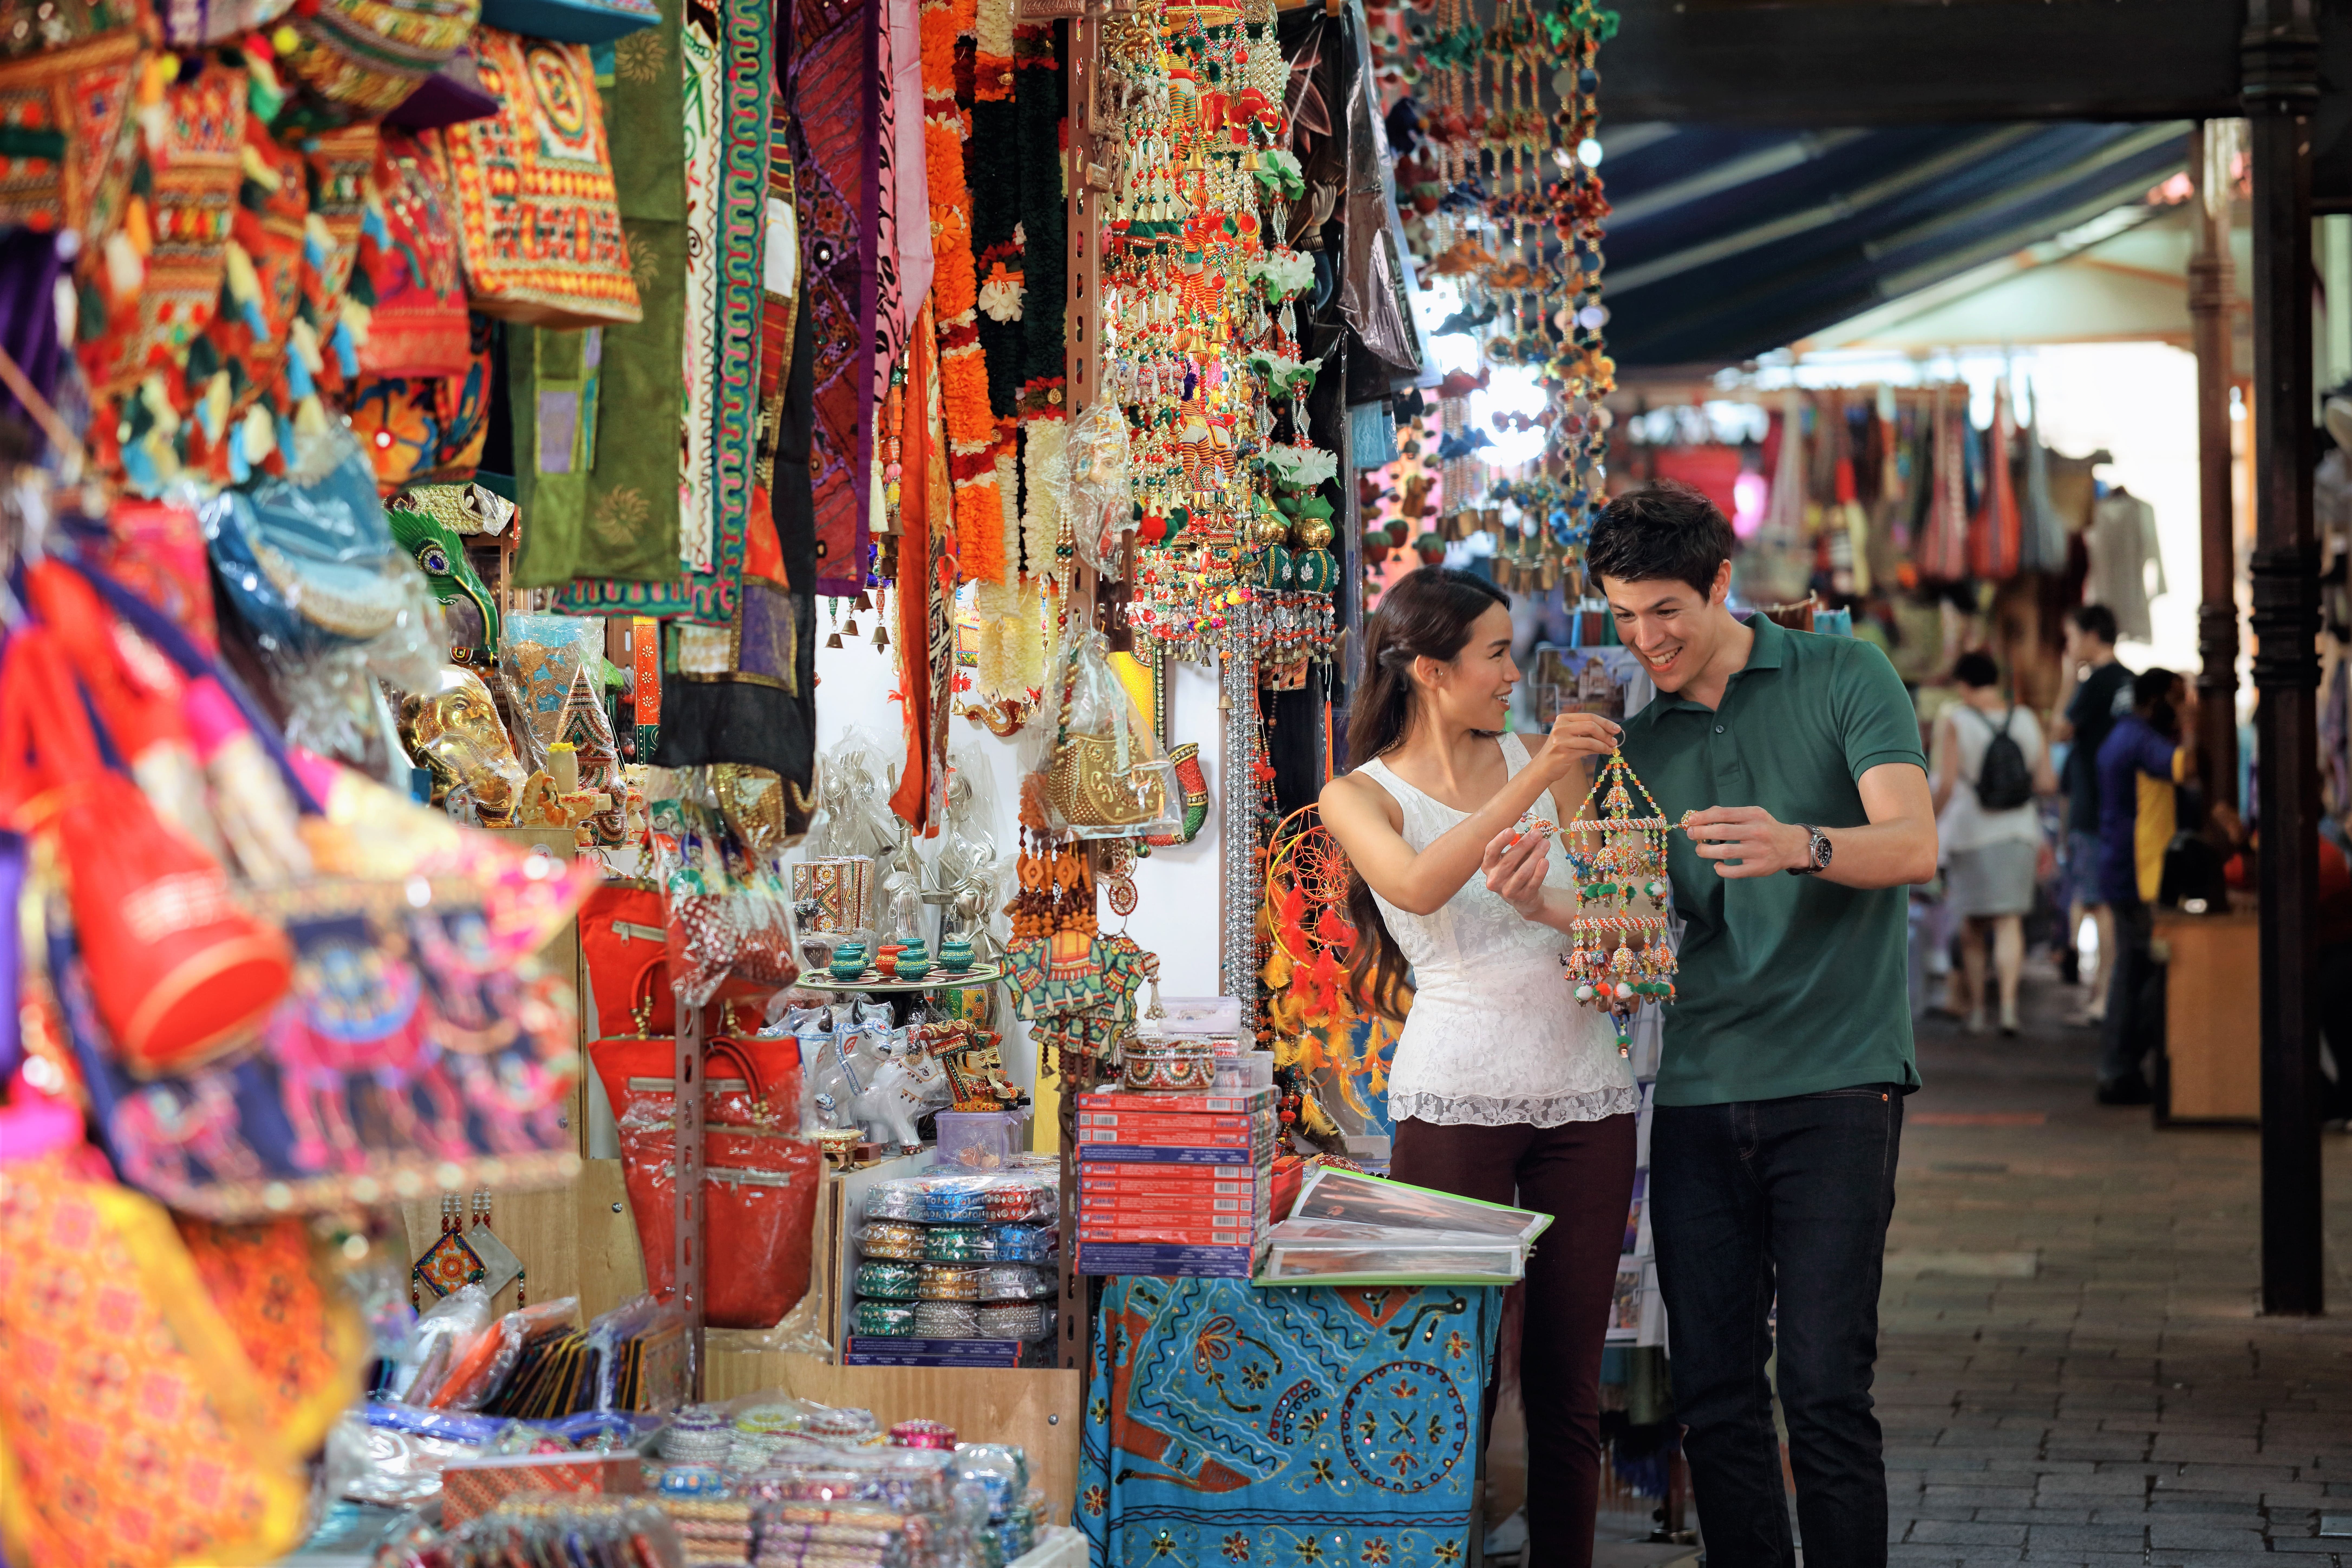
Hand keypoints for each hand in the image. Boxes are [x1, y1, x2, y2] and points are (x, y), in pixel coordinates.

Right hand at [1481, 822, 1550, 916]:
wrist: (1523, 895)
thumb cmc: (1516, 870)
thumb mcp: (1514, 857)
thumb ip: (1521, 845)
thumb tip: (1533, 834)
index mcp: (1488, 866)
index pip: (1490, 852)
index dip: (1500, 841)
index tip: (1511, 830)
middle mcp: (1494, 879)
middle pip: (1509, 861)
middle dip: (1524, 845)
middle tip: (1536, 834)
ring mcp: (1508, 891)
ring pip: (1522, 873)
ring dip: (1535, 856)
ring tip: (1545, 843)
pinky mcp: (1522, 897)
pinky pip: (1532, 883)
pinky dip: (1539, 872)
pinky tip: (1545, 861)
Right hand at [1535, 708, 1621, 781]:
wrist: (1542, 767)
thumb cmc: (1559, 751)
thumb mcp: (1570, 736)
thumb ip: (1586, 731)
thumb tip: (1610, 732)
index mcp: (1563, 719)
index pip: (1589, 716)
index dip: (1605, 722)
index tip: (1617, 729)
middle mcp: (1560, 727)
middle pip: (1591, 725)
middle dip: (1606, 733)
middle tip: (1615, 741)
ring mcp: (1561, 740)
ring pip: (1590, 739)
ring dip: (1604, 744)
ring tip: (1611, 748)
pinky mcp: (1564, 753)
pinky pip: (1587, 750)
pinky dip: (1599, 751)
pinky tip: (1604, 752)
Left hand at [1682, 805, 1808, 878]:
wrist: (1791, 845)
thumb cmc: (1766, 828)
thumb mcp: (1752, 814)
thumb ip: (1730, 814)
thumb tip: (1702, 816)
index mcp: (1753, 815)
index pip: (1723, 814)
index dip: (1703, 817)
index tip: (1690, 821)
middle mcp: (1756, 832)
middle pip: (1722, 831)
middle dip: (1700, 833)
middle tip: (1691, 834)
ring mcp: (1758, 851)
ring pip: (1725, 852)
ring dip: (1706, 851)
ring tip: (1700, 850)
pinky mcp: (1758, 868)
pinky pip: (1733, 872)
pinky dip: (1720, 869)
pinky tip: (1717, 865)